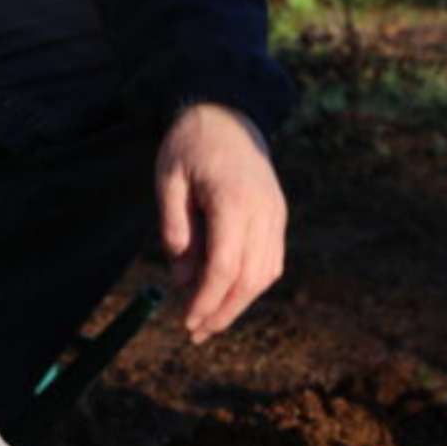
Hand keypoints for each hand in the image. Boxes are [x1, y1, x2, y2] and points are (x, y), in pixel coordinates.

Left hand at [154, 103, 286, 343]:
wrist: (227, 112)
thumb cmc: (190, 146)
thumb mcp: (168, 181)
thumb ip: (175, 229)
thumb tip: (182, 279)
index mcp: (233, 200)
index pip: (224, 266)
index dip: (206, 300)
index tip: (186, 321)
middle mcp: (263, 211)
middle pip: (250, 278)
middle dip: (222, 311)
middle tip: (196, 332)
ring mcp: (276, 214)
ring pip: (265, 275)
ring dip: (238, 303)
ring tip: (209, 320)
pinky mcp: (278, 216)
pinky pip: (271, 261)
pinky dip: (251, 284)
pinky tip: (228, 294)